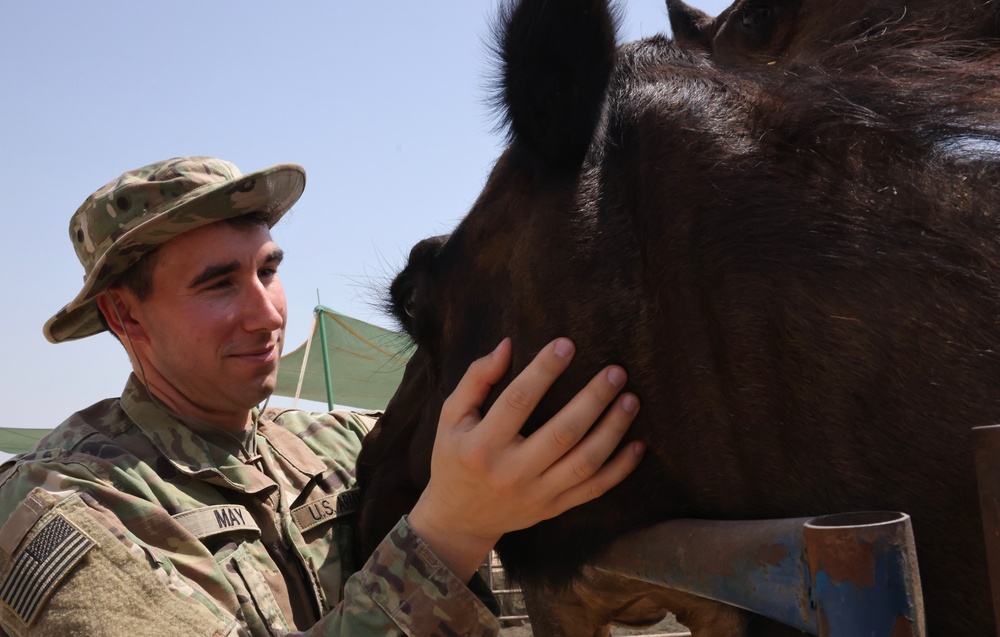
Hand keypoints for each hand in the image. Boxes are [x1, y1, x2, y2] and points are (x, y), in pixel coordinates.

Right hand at [407, 337, 643, 580]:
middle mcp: (512, 472)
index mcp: (483, 445)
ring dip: (612, 430)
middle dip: (593, 400)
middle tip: (616, 372)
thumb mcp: (451, 417)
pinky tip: (638, 445)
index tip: (567, 344)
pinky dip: (620, 469)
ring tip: (631, 400)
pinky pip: (594, 489)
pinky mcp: (554, 508)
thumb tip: (508, 345)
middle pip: (562, 433)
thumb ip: (476, 380)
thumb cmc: (455, 458)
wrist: (458, 519)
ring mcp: (536, 494)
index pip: (518, 402)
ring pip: (584, 462)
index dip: (544, 371)